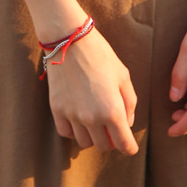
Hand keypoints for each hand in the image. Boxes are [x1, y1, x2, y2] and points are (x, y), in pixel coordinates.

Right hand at [45, 28, 138, 154]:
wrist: (69, 39)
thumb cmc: (100, 54)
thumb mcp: (123, 75)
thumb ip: (130, 102)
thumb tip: (127, 122)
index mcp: (112, 110)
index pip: (124, 145)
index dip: (129, 147)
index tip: (129, 145)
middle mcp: (92, 118)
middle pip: (104, 147)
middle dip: (111, 141)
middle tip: (112, 128)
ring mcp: (72, 116)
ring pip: (84, 143)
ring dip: (93, 136)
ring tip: (95, 121)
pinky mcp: (57, 110)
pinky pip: (66, 133)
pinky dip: (74, 130)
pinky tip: (79, 118)